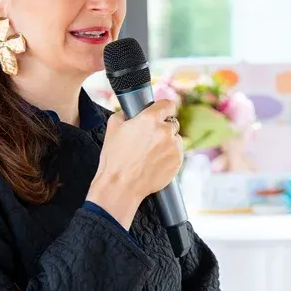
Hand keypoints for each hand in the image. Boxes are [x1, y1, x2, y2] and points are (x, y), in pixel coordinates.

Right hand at [87, 100, 183, 227]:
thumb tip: (129, 112)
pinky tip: (156, 162)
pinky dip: (170, 156)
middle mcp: (165, 131)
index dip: (165, 108)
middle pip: (172, 123)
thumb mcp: (113, 128)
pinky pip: (177, 153)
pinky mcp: (178, 161)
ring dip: (168, 143)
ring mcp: (174, 147)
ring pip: (176, 139)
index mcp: (150, 119)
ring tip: (151, 154)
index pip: (168, 104)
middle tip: (150, 139)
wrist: (121, 186)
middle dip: (163, 129)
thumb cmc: (115, 158)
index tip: (163, 112)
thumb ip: (124, 114)